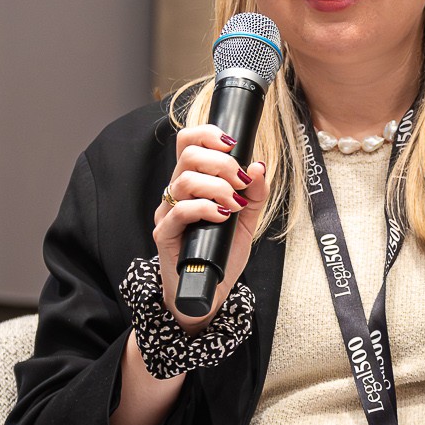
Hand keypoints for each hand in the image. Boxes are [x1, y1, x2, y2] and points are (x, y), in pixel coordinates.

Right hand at [151, 124, 269, 325]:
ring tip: (234, 204)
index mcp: (192, 182)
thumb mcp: (246, 221)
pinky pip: (180, 211)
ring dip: (217, 187)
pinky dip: (205, 208)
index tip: (233, 144)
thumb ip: (254, 194)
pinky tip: (222, 216)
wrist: (207, 291)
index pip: (188, 142)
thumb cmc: (221, 253)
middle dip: (222, 162)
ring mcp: (168, 213)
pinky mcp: (164, 234)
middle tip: (241, 181)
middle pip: (188, 155)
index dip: (208, 134)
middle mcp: (176, 193)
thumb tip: (259, 166)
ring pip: (185, 180)